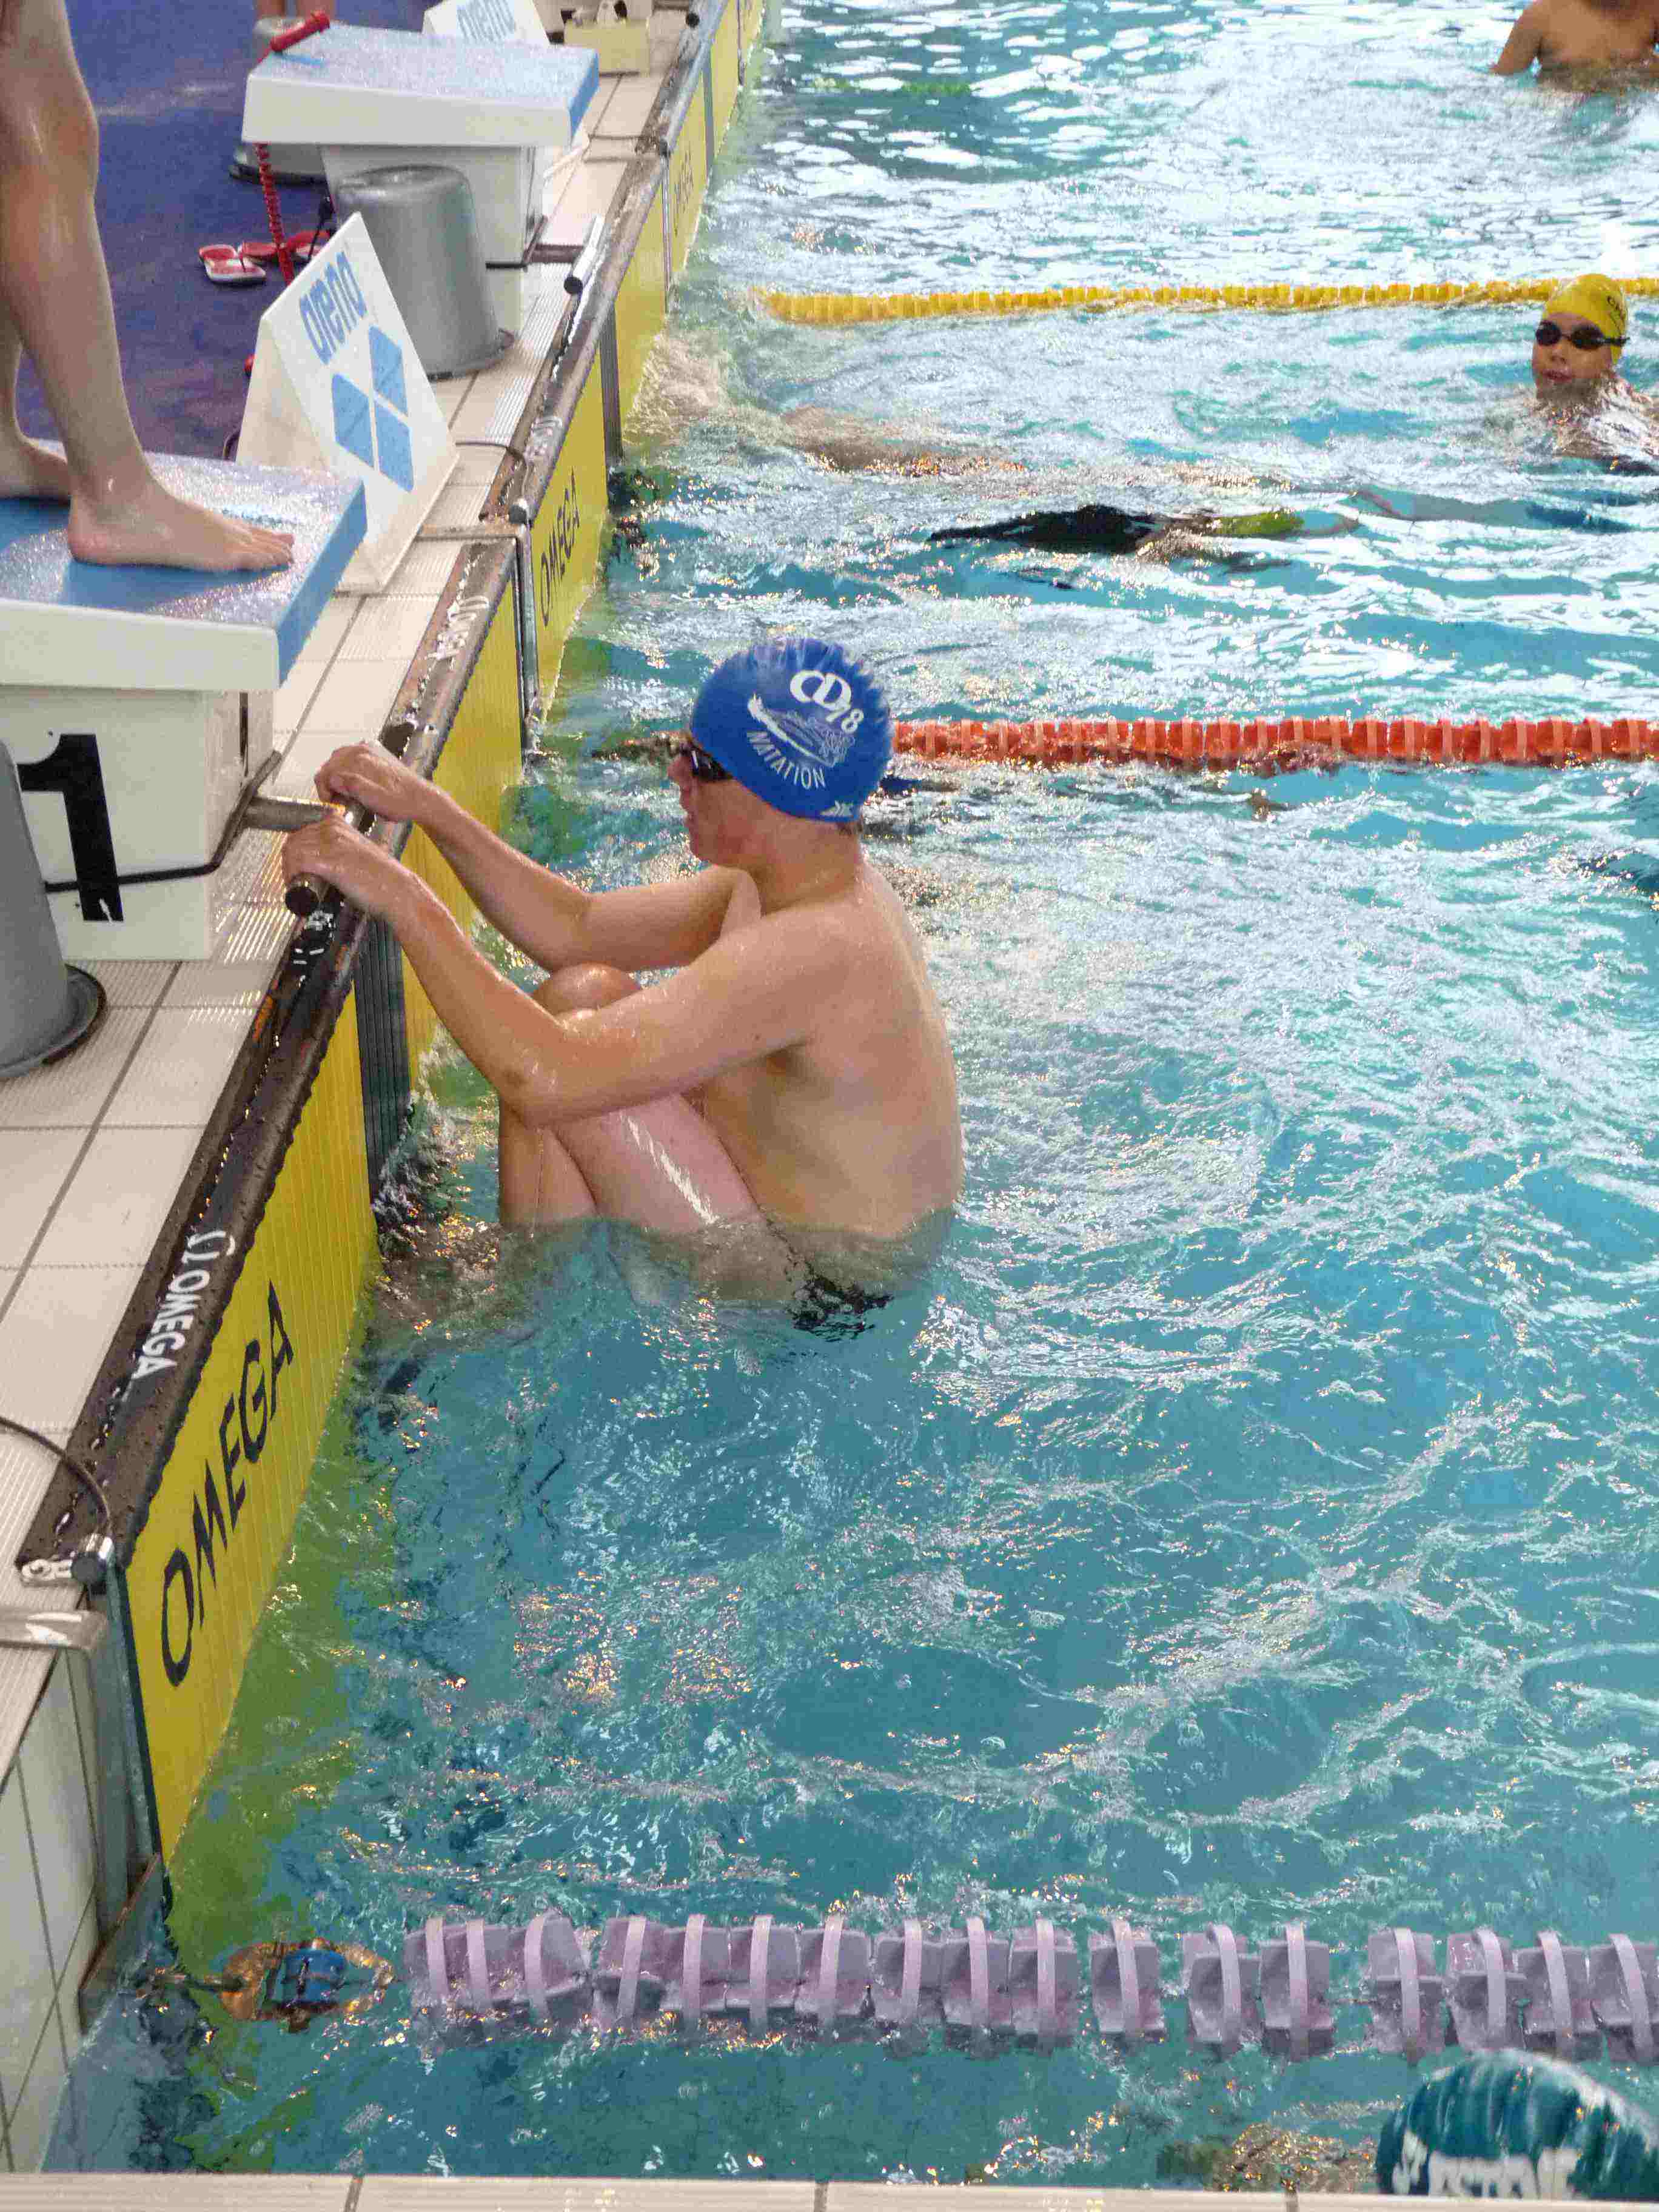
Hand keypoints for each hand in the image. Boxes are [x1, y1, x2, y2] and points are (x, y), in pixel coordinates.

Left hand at [281, 813, 421, 925]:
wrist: (398, 890)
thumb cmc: (382, 877)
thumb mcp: (358, 852)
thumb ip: (340, 849)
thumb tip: (321, 861)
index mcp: (339, 824)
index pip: (303, 831)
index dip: (295, 851)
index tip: (297, 866)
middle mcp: (333, 829)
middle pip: (294, 840)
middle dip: (289, 861)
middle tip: (293, 878)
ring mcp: (331, 843)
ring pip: (292, 850)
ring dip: (288, 869)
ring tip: (294, 884)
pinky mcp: (330, 861)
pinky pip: (298, 862)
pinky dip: (293, 875)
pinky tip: (298, 887)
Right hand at [313, 740, 435, 826]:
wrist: (422, 799)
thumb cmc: (401, 801)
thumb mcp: (371, 799)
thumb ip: (350, 786)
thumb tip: (332, 780)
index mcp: (360, 760)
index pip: (327, 771)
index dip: (324, 790)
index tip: (330, 801)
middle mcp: (363, 750)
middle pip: (331, 763)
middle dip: (329, 782)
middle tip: (336, 798)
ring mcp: (369, 750)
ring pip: (339, 760)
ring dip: (337, 775)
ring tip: (345, 791)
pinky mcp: (375, 754)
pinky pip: (352, 757)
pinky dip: (348, 769)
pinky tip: (354, 781)